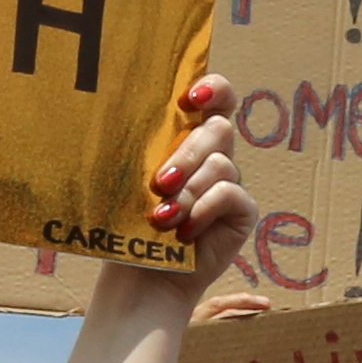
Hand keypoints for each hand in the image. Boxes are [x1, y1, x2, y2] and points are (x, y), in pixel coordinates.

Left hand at [146, 75, 255, 284]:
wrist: (140, 273)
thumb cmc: (129, 222)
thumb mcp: (128, 177)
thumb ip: (139, 145)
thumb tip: (119, 112)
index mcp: (188, 136)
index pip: (217, 98)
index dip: (214, 89)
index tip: (191, 98)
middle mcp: (214, 156)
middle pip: (219, 129)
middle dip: (188, 153)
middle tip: (159, 182)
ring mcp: (230, 183)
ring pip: (221, 165)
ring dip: (188, 192)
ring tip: (161, 219)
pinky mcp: (242, 211)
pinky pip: (230, 194)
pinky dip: (203, 210)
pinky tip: (184, 232)